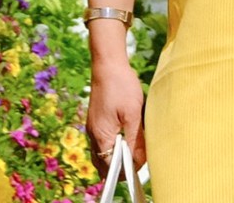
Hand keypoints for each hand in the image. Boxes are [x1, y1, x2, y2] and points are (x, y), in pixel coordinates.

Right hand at [82, 36, 145, 168]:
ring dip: (116, 156)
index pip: (110, 167)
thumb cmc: (121, 86)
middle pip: (104, 163)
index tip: (141, 164)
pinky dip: (113, 146)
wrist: (108, 65)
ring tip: (134, 148)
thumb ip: (135, 139)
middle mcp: (93, 136)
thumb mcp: (133, 114)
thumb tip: (138, 160)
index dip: (126, 169)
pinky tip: (126, 138)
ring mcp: (92, 129)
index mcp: (101, 136)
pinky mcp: (96, 121)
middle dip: (120, 166)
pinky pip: (102, 142)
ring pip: (102, 153)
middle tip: (139, 158)